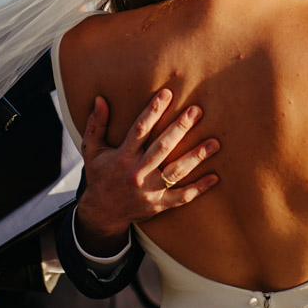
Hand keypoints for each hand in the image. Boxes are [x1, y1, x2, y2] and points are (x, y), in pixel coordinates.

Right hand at [73, 89, 219, 254]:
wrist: (102, 213)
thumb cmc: (99, 175)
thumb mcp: (92, 150)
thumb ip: (96, 124)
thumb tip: (100, 99)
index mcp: (122, 157)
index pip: (139, 130)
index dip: (153, 111)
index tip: (167, 94)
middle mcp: (137, 173)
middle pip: (162, 148)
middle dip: (180, 128)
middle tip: (196, 111)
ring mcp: (149, 190)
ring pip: (176, 172)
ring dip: (196, 156)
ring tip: (214, 142)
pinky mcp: (159, 204)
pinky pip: (182, 197)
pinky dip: (199, 188)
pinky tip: (215, 176)